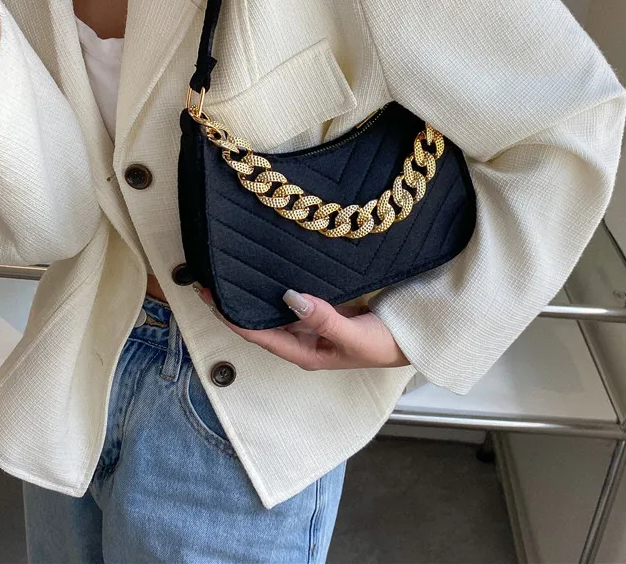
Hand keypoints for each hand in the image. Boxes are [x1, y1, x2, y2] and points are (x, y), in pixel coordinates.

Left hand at [194, 285, 410, 370]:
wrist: (416, 338)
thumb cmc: (386, 344)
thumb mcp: (354, 335)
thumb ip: (323, 318)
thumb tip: (289, 297)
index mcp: (306, 352)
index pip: (260, 335)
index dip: (233, 319)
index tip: (211, 299)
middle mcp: (304, 340)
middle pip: (261, 323)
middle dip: (235, 306)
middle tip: (209, 282)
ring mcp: (313, 325)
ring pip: (275, 310)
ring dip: (254, 295)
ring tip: (231, 275)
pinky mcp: (324, 310)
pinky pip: (293, 299)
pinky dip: (277, 287)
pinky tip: (268, 272)